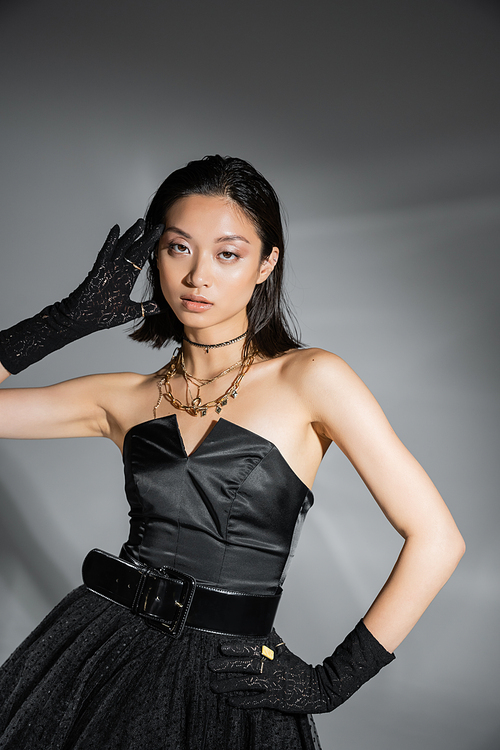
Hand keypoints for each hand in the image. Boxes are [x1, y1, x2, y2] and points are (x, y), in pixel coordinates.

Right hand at [60, 219, 162, 330]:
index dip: (151, 247)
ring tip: (140, 223)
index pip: (141, 258)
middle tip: (156, 226)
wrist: (84, 320)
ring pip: (121, 247)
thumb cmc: (103, 315)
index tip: (161, 237)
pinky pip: (106, 253)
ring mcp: (108, 268)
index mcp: (126, 277)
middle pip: (134, 249)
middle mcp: (119, 269)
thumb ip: (148, 308)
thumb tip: (165, 307)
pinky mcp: (99, 270)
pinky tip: (116, 230)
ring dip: (131, 235)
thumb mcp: (132, 311)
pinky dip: (111, 241)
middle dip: (145, 238)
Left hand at [209, 620, 394, 712]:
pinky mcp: (275, 700)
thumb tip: (265, 626)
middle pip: (246, 664)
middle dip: (227, 665)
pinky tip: (231, 701)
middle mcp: (272, 668)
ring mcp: (273, 684)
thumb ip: (272, 640)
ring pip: (248, 683)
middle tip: (211, 665)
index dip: (237, 647)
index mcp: (274, 655)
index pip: (253, 648)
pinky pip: (256, 701)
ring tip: (214, 686)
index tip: (222, 647)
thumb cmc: (299, 669)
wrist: (318, 688)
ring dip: (229, 685)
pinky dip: (243, 701)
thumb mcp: (286, 651)